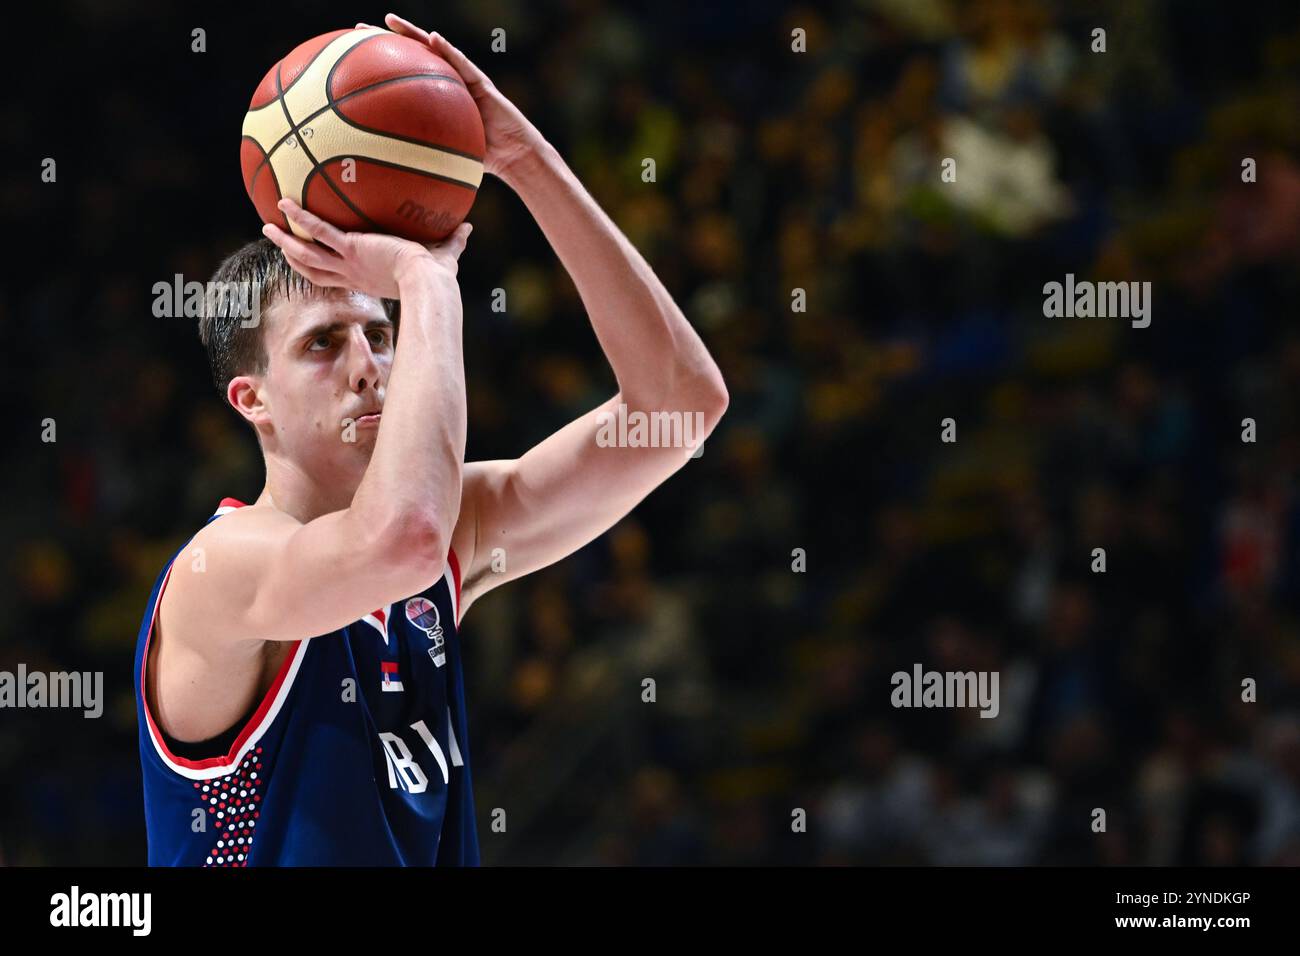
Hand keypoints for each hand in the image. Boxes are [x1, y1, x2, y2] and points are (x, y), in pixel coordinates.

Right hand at [262, 198, 471, 297]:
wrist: (429, 280)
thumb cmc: (438, 275)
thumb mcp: (443, 255)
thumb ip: (454, 241)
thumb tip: (469, 227)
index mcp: (366, 278)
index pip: (338, 274)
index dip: (322, 267)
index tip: (311, 256)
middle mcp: (353, 274)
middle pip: (313, 269)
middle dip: (294, 256)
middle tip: (277, 242)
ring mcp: (349, 263)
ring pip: (308, 255)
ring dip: (287, 241)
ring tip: (267, 226)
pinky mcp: (352, 248)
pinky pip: (320, 231)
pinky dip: (302, 218)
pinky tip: (285, 203)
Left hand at [356, 14, 544, 180]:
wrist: (515, 156)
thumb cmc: (482, 162)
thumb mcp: (444, 161)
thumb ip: (420, 161)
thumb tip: (388, 184)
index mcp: (433, 102)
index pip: (401, 79)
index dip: (377, 68)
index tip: (349, 59)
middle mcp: (445, 86)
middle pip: (410, 57)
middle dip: (384, 42)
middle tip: (357, 30)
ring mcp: (463, 80)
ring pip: (433, 51)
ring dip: (412, 33)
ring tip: (389, 21)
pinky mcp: (482, 82)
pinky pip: (462, 64)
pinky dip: (448, 50)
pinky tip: (432, 38)